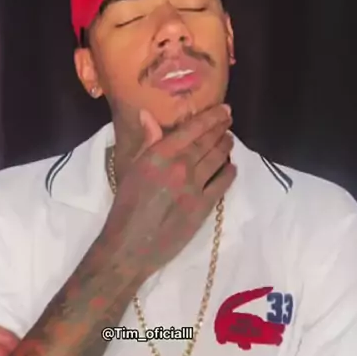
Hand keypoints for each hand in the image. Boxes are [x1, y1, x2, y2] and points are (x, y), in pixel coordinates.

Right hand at [103, 104, 235, 278]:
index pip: (192, 128)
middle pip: (209, 141)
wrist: (130, 246)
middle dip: (222, 128)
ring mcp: (195, 186)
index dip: (211, 117)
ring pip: (218, 158)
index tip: (223, 109)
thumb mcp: (131, 169)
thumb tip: (149, 115)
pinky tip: (231, 167)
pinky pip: (223, 182)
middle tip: (229, 120)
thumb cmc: (125, 207)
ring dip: (226, 147)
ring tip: (229, 140)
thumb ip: (147, 142)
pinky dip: (229, 171)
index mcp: (159, 153)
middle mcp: (180, 165)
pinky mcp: (204, 206)